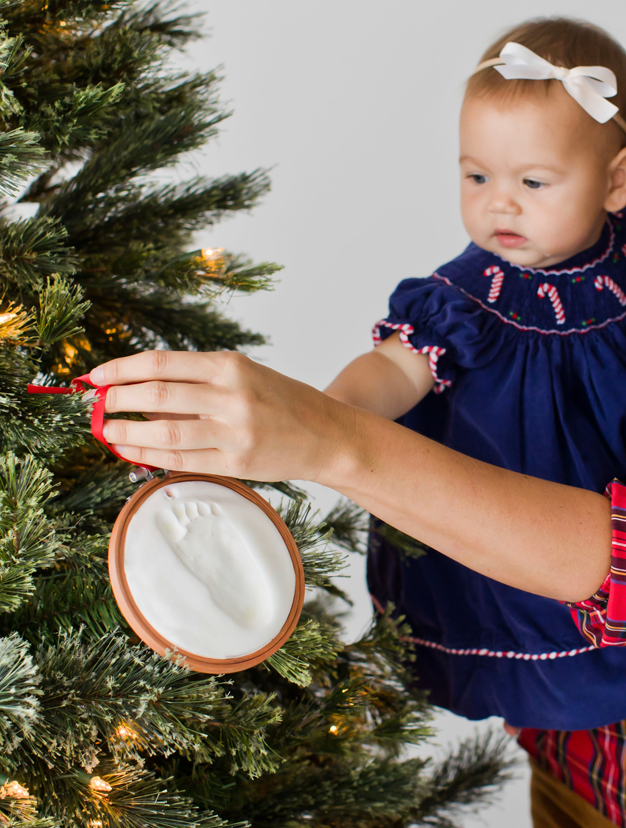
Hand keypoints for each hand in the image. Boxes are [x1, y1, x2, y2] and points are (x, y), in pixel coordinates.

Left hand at [92, 350, 348, 482]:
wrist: (328, 435)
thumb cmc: (283, 402)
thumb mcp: (245, 377)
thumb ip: (199, 382)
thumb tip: (138, 389)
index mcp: (231, 366)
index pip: (162, 364)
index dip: (121, 369)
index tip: (96, 376)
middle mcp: (232, 396)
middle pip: (157, 395)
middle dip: (116, 399)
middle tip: (95, 403)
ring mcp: (235, 433)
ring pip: (165, 432)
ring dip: (125, 430)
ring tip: (104, 429)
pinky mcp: (236, 464)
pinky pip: (181, 460)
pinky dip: (148, 454)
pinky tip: (129, 449)